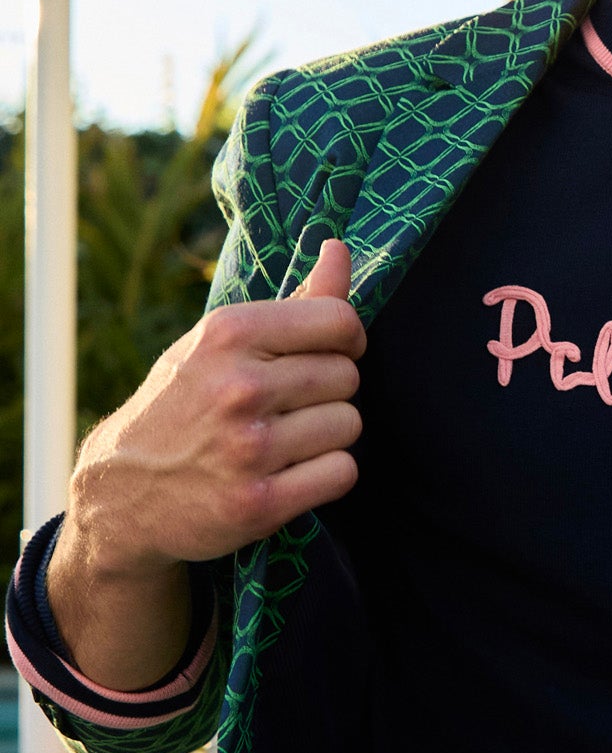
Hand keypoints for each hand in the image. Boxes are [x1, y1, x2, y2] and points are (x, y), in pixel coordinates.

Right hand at [48, 241, 364, 686]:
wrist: (121, 492)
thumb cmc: (182, 404)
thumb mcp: (220, 342)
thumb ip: (293, 301)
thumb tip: (340, 249)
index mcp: (228, 335)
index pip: (339, 321)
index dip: (347, 339)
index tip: (328, 353)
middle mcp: (239, 388)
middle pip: (348, 376)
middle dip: (329, 391)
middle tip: (286, 406)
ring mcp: (249, 448)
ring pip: (350, 425)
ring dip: (328, 435)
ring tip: (284, 440)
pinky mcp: (261, 502)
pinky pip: (342, 473)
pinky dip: (325, 475)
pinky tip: (290, 473)